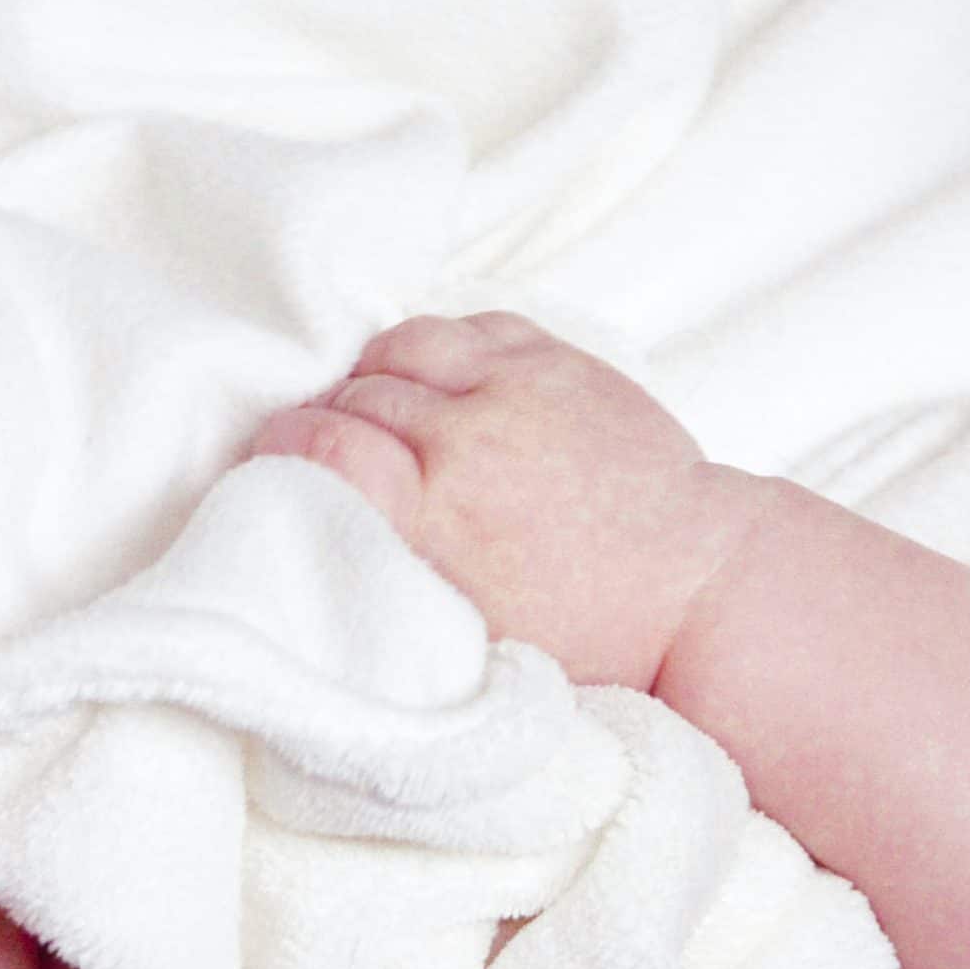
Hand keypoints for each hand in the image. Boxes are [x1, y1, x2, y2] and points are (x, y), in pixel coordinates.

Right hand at [249, 314, 766, 690]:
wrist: (695, 591)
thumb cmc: (583, 637)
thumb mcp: (468, 642)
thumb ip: (386, 587)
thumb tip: (308, 559)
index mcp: (443, 519)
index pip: (322, 445)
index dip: (283, 450)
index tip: (274, 468)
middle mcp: (474, 441)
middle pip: (354, 396)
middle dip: (328, 422)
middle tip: (330, 460)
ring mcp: (520, 388)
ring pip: (403, 346)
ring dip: (377, 379)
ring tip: (382, 421)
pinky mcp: (558, 360)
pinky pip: (464, 326)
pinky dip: (435, 353)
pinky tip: (435, 391)